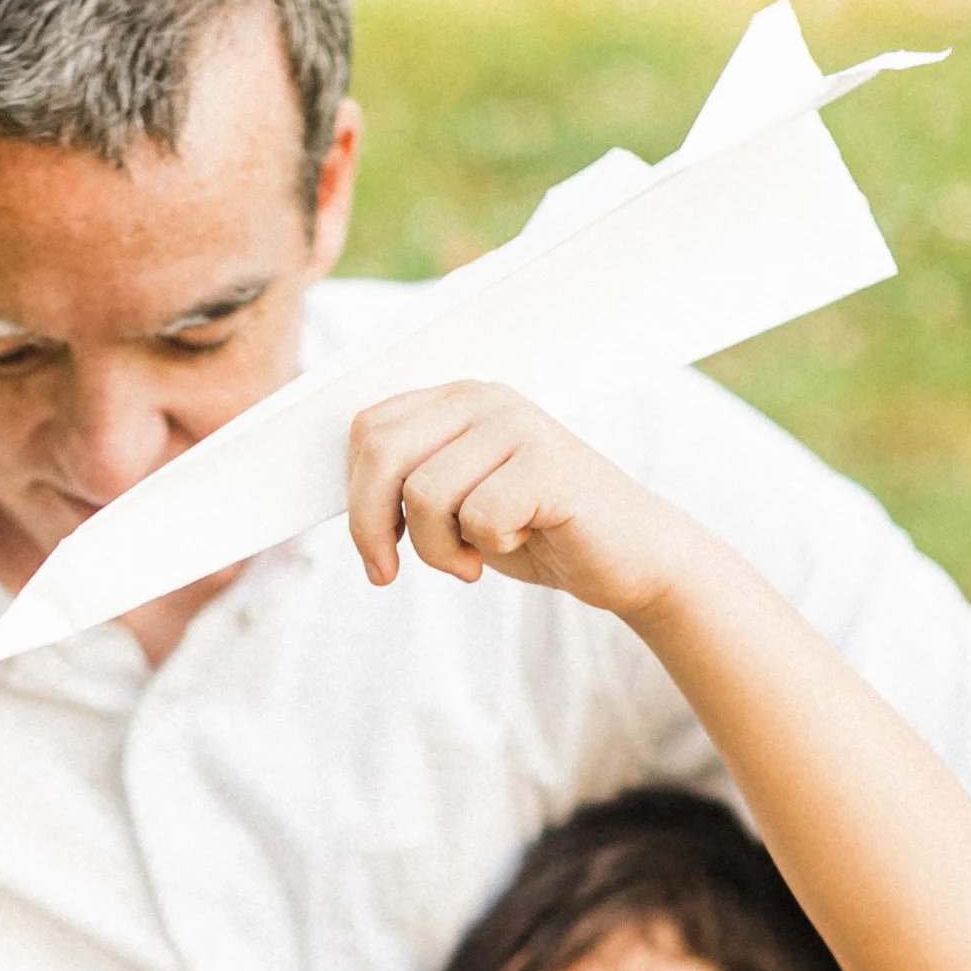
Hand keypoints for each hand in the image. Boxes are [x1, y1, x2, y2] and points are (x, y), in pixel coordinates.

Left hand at [347, 382, 699, 617]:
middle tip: (391, 571)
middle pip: (382, 453)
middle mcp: (484, 399)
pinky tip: (523, 539)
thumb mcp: (458, 503)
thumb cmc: (537, 531)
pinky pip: (478, 516)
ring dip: (439, 549)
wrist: (627, 558)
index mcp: (456, 401)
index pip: (368, 430)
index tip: (378, 550)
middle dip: (372, 525)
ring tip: (475, 557)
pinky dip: (489, 547)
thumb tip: (343, 493)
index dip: (356, 498)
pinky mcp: (547, 462)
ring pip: (424, 494)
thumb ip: (407, 484)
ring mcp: (517, 425)